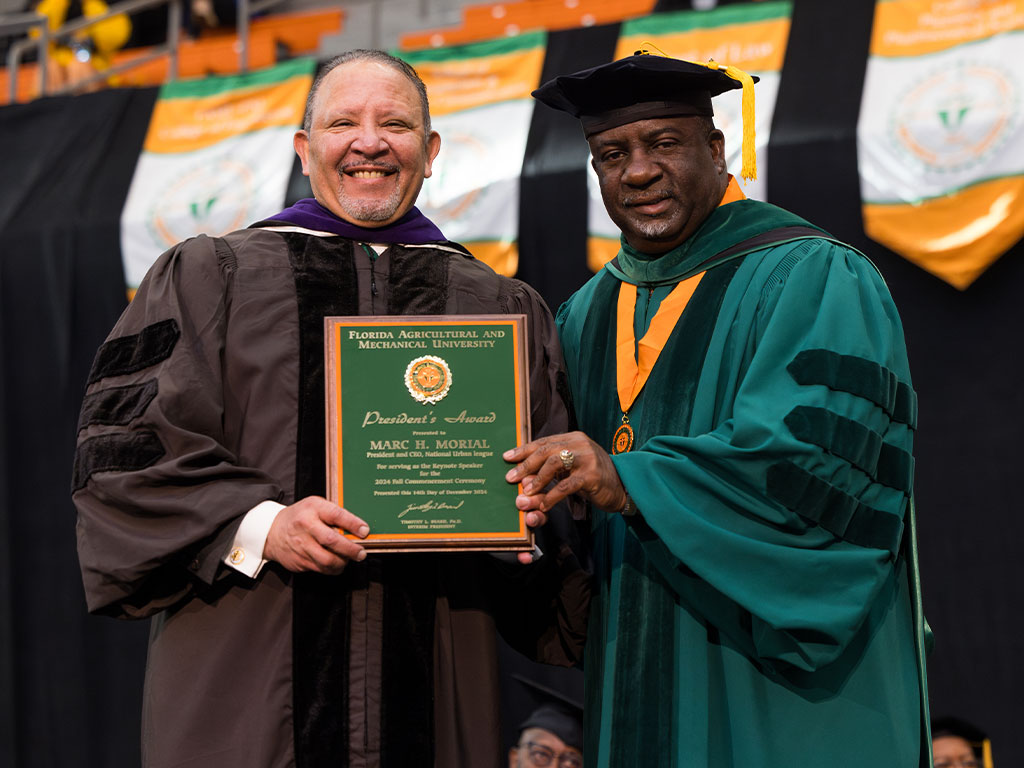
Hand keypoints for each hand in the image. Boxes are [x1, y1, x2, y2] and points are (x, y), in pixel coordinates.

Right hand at [263, 496, 369, 573]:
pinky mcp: (299, 561)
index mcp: (312, 509)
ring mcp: (301, 546)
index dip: (353, 524)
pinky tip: (336, 563)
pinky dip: (332, 568)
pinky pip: (320, 569)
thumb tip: (357, 527)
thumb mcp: (315, 506)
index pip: (336, 515)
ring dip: (343, 562)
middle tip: (361, 553)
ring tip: (348, 559)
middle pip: (332, 541)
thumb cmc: (299, 517)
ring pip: (327, 560)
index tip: (365, 531)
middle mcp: (306, 527)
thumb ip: (333, 514)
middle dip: (351, 549)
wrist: (272, 531)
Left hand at [504, 431, 628, 524]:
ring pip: (554, 464)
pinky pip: (566, 485)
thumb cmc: (593, 478)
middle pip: (546, 450)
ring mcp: (587, 458)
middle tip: (511, 478)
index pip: (543, 441)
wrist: (623, 487)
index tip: (507, 458)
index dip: (524, 450)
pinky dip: (552, 496)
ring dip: (537, 480)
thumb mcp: (572, 468)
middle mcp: (580, 444)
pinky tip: (544, 506)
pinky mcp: (592, 476)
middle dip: (526, 465)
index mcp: (573, 438)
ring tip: (527, 492)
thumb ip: (552, 469)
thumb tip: (523, 479)